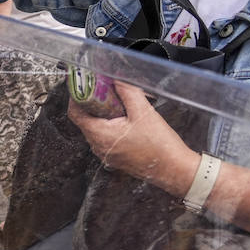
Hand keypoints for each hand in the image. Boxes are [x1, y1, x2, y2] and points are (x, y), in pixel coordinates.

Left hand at [67, 81, 197, 194]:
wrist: (175, 170)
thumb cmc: (160, 146)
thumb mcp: (143, 112)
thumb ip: (127, 92)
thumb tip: (116, 80)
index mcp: (100, 135)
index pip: (75, 113)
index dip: (78, 97)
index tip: (86, 86)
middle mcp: (98, 146)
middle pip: (85, 119)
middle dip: (94, 103)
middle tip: (107, 92)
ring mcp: (105, 153)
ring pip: (96, 128)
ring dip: (104, 115)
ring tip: (120, 106)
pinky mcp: (115, 156)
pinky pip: (106, 137)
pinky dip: (111, 125)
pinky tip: (127, 120)